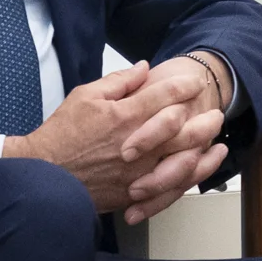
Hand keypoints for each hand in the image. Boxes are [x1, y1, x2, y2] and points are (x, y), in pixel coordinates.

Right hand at [8, 59, 231, 220]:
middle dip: (205, 119)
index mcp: (125, 117)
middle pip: (184, 130)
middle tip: (216, 112)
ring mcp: (138, 172)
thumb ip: (119, 81)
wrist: (44, 175)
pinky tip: (199, 170)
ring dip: (204, 148)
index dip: (185, 86)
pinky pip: (169, 187)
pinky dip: (188, 178)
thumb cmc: (62, 135)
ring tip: (216, 139)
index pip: (166, 96)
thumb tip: (143, 68)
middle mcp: (138, 145)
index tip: (194, 83)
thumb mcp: (85, 96)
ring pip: (183, 161)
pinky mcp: (134, 192)